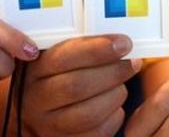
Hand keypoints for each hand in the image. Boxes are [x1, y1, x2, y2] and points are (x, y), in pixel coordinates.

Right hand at [22, 34, 141, 135]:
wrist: (37, 109)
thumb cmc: (57, 73)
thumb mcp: (59, 53)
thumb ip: (81, 46)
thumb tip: (118, 41)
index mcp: (35, 68)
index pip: (65, 57)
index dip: (98, 50)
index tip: (123, 43)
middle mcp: (36, 98)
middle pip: (77, 86)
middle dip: (112, 72)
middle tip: (132, 63)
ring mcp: (47, 125)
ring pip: (88, 114)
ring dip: (114, 95)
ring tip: (122, 84)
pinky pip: (95, 134)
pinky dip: (113, 117)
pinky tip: (116, 105)